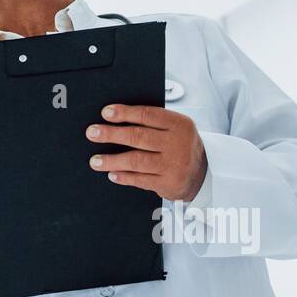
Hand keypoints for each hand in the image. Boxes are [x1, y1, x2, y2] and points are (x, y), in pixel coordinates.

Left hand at [85, 105, 207, 200]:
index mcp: (180, 124)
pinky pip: (141, 180)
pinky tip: (112, 174)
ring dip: (112, 160)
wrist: (203, 173)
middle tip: (93, 133)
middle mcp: (178, 144)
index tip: (106, 113)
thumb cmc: (181, 145)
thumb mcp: (175, 128)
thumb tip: (116, 118)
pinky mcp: (169, 184)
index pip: (148, 115)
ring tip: (95, 160)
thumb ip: (152, 122)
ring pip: (137, 161)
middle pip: (139, 137)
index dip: (125, 113)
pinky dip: (124, 177)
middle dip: (111, 134)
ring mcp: (174, 165)